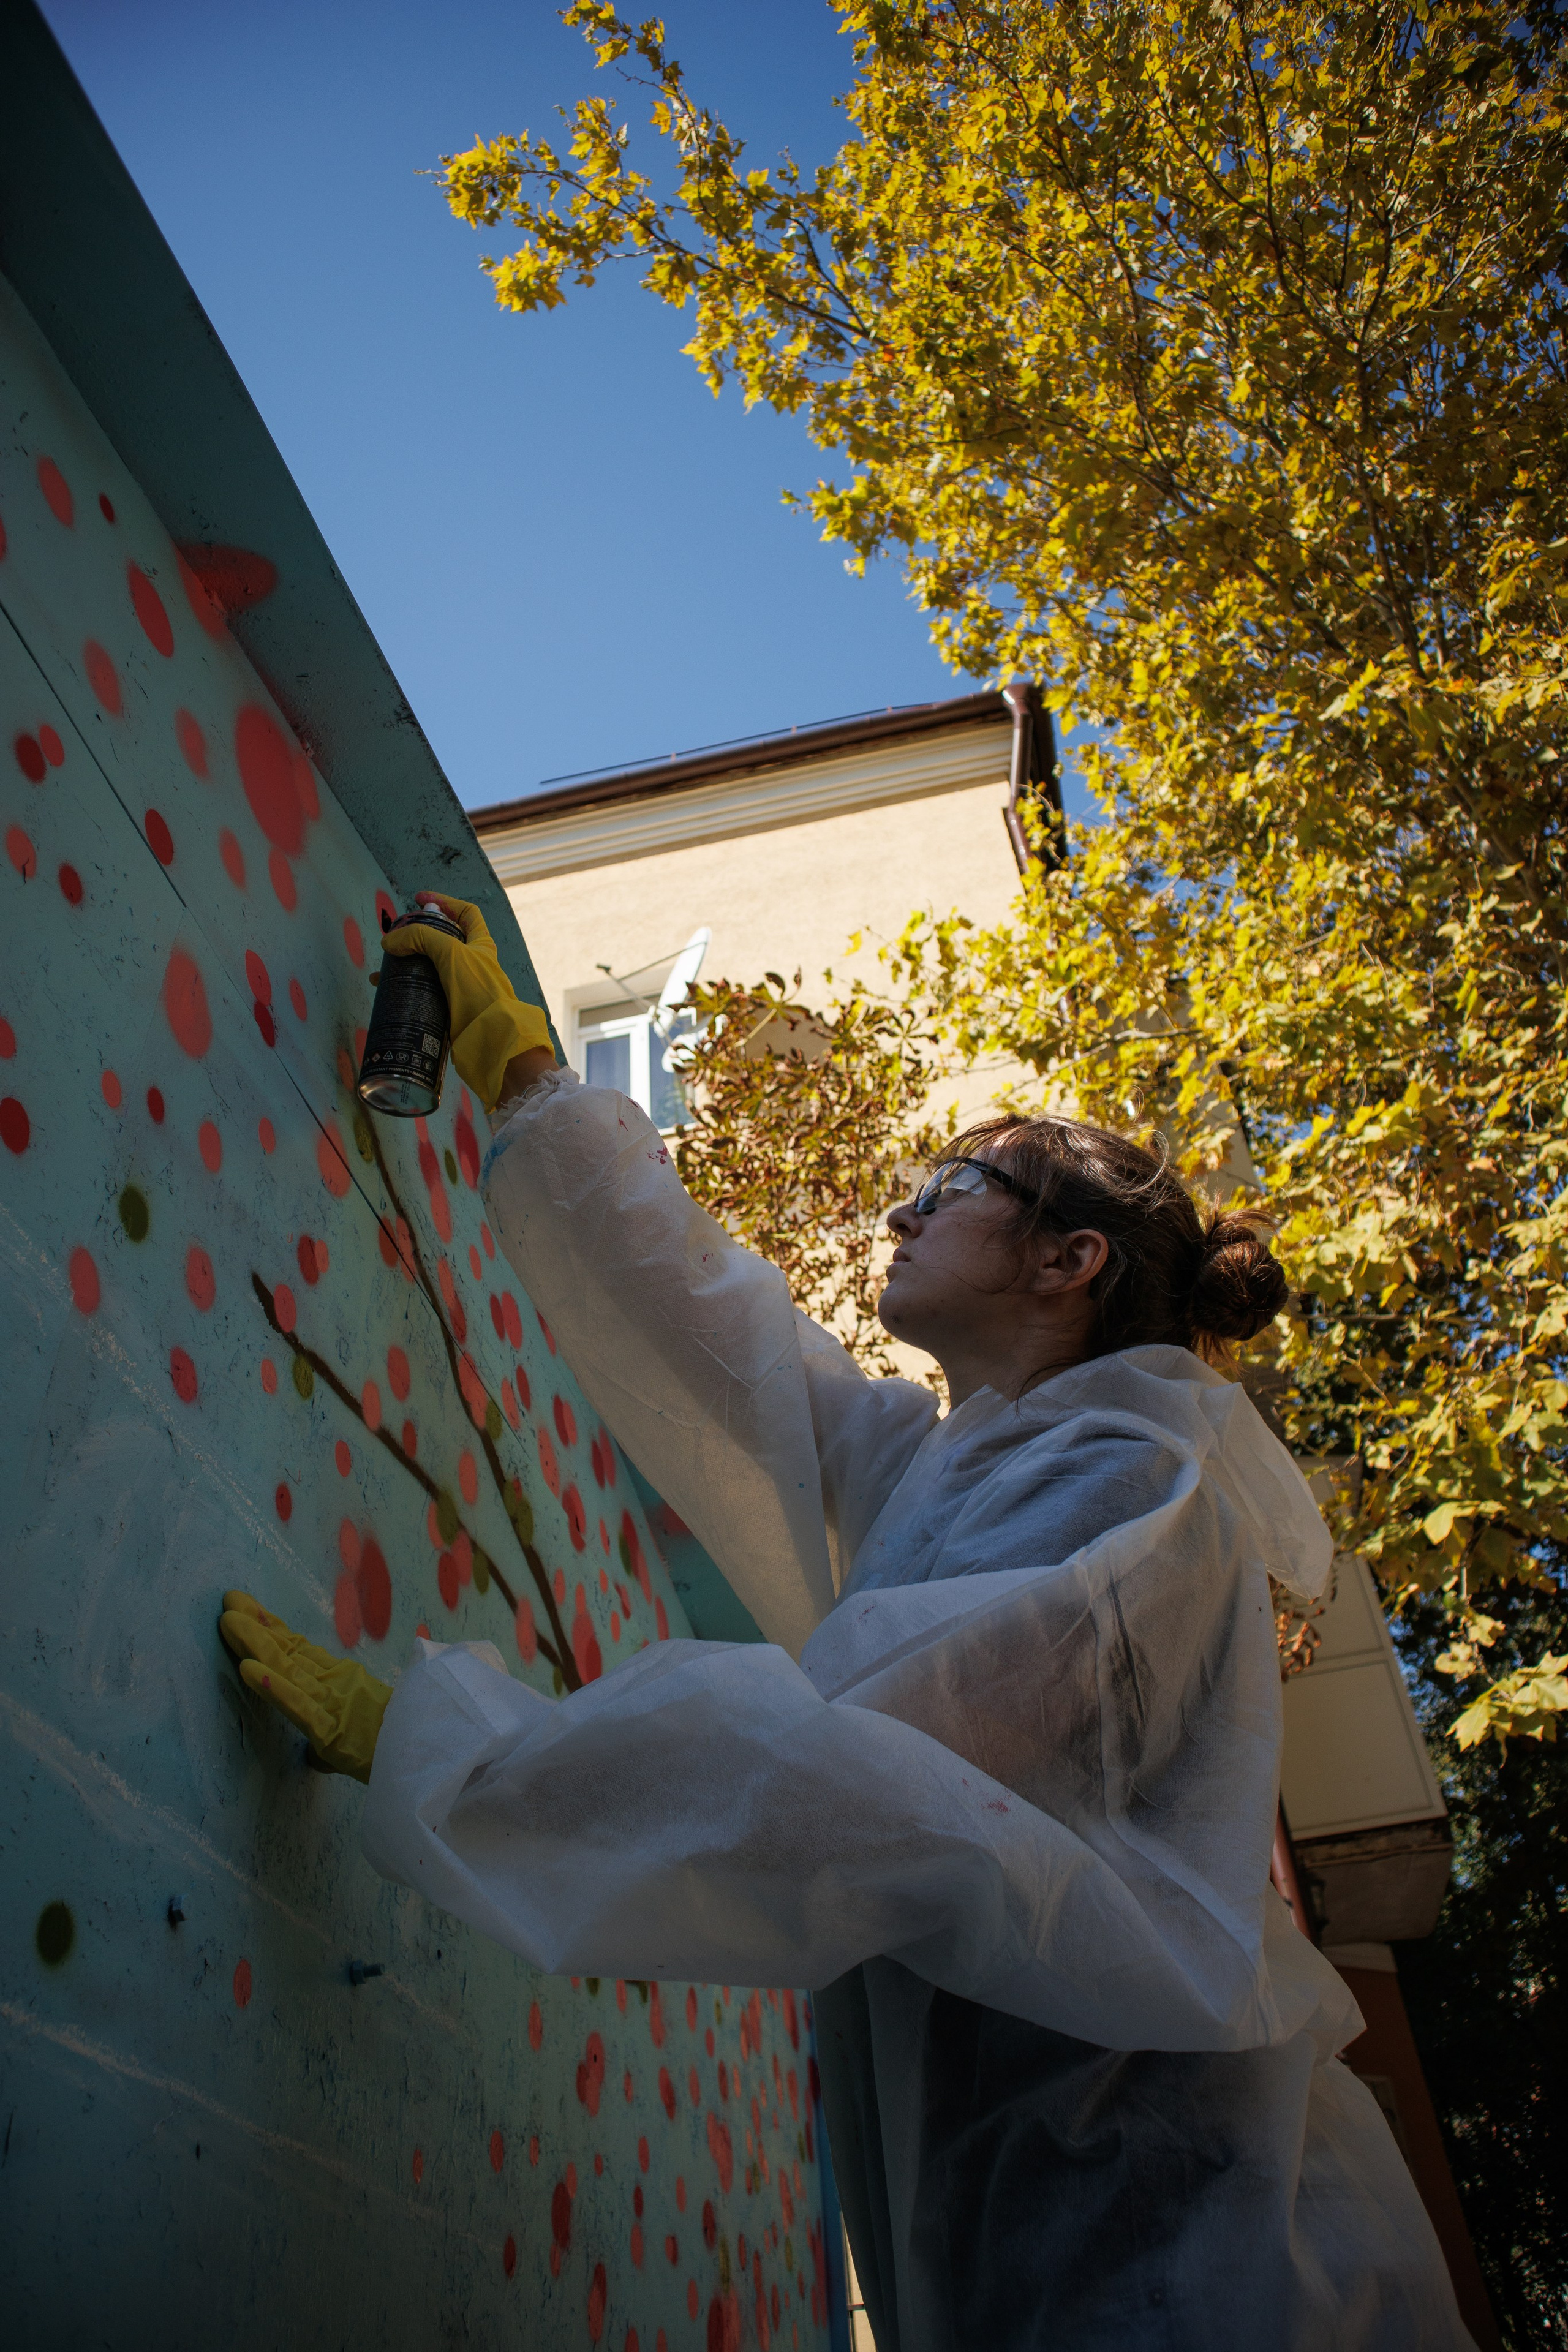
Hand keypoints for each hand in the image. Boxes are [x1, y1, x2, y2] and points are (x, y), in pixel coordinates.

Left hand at [219, 1591, 391, 1782]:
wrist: (427, 1758)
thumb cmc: (392, 1748)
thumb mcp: (348, 1744)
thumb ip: (326, 1744)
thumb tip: (312, 1755)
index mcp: (336, 1682)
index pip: (298, 1652)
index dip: (271, 1628)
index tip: (245, 1608)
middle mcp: (330, 1685)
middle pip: (287, 1651)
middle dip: (256, 1625)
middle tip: (229, 1600)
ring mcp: (330, 1703)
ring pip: (287, 1669)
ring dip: (257, 1644)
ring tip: (229, 1622)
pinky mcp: (330, 1729)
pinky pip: (298, 1705)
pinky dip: (273, 1687)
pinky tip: (249, 1670)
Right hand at [381, 891, 555, 1112]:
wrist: (490, 1038)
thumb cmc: (478, 991)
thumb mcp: (451, 953)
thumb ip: (421, 938)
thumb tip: (390, 941)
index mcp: (480, 944)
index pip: (465, 913)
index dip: (443, 902)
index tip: (419, 900)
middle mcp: (471, 963)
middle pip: (441, 940)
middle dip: (416, 936)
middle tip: (395, 938)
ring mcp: (459, 986)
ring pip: (428, 967)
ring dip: (405, 965)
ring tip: (382, 968)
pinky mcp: (448, 1007)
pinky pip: (423, 991)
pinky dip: (405, 988)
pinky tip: (387, 990)